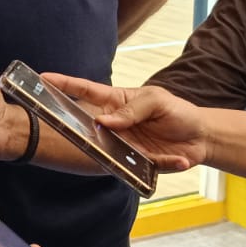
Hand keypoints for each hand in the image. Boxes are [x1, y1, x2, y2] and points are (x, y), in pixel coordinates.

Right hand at [42, 74, 207, 171]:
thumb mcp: (156, 100)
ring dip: (115, 154)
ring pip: (110, 152)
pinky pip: (143, 168)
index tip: (43, 78)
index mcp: (116, 102)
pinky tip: (179, 159)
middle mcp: (116, 125)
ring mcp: (126, 145)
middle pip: (89, 126)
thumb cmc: (176, 111)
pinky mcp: (143, 163)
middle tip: (64, 129)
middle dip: (75, 128)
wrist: (202, 136)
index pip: (86, 91)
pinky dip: (161, 165)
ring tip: (128, 150)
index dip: (64, 85)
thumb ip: (130, 110)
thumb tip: (103, 121)